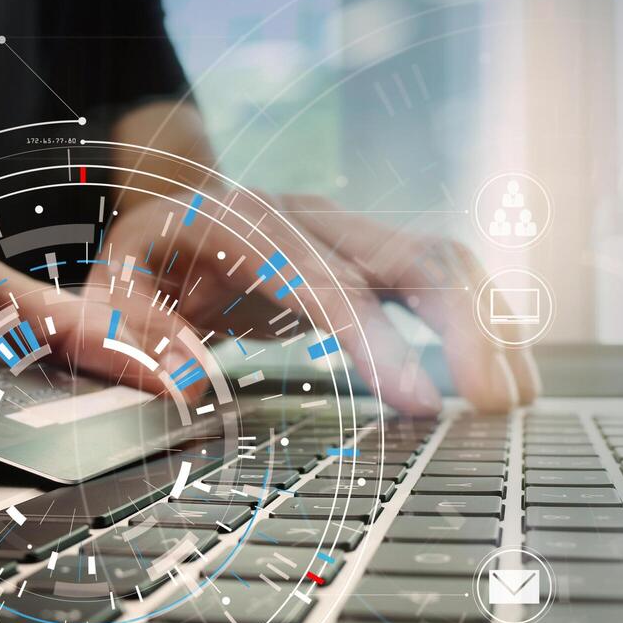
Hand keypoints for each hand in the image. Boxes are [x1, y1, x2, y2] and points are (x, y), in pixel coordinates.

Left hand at [97, 188, 538, 414]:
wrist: (163, 218)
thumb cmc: (140, 268)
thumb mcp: (107, 293)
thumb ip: (132, 333)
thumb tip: (190, 381)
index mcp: (239, 223)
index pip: (323, 280)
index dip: (378, 341)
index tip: (420, 404)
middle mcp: (307, 216)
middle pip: (408, 255)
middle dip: (465, 328)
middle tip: (495, 406)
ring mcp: (346, 229)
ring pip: (440, 259)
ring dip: (488, 323)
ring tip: (516, 399)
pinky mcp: (369, 253)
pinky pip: (438, 277)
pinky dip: (477, 320)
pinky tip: (497, 372)